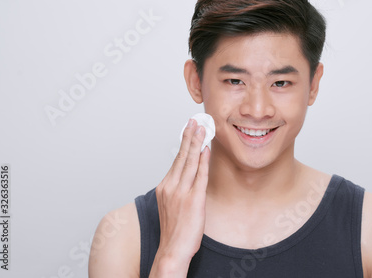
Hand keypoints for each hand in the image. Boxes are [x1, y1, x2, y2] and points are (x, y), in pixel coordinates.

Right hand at [149, 119, 210, 276]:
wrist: (172, 250)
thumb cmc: (174, 231)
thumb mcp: (171, 205)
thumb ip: (177, 189)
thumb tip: (186, 176)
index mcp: (164, 187)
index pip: (176, 160)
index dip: (184, 143)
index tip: (187, 129)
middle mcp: (171, 186)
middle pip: (182, 156)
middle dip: (189, 136)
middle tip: (194, 121)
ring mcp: (181, 192)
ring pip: (190, 162)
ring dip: (196, 143)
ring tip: (201, 128)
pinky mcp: (193, 200)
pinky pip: (200, 175)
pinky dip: (203, 161)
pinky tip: (206, 149)